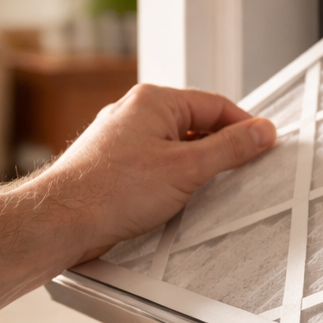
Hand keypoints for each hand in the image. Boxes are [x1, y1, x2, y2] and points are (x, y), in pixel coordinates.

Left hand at [31, 84, 276, 262]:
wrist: (59, 221)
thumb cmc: (110, 192)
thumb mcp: (187, 169)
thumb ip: (230, 148)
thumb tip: (261, 132)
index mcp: (154, 101)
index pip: (216, 105)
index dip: (244, 127)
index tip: (263, 146)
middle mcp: (134, 113)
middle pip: (196, 124)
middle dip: (218, 150)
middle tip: (237, 173)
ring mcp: (121, 138)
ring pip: (175, 147)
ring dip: (194, 168)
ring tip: (200, 192)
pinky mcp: (113, 164)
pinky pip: (155, 164)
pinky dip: (171, 179)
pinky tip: (173, 201)